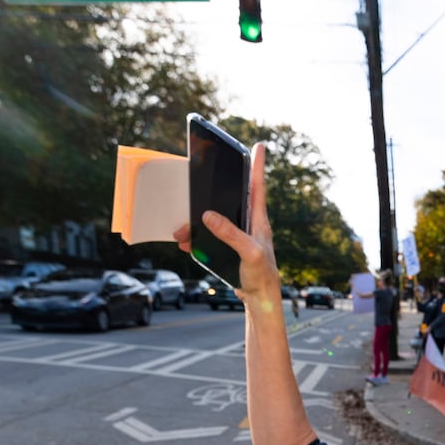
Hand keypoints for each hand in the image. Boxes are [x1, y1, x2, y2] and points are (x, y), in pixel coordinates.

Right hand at [172, 142, 283, 311]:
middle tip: (198, 182)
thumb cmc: (262, 276)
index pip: (258, 187)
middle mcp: (247, 224)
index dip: (257, 165)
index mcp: (258, 220)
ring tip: (182, 230)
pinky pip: (207, 238)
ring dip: (196, 223)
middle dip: (211, 193)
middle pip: (229, 199)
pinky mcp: (227, 248)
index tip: (259, 145)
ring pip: (212, 220)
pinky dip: (195, 239)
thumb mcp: (249, 253)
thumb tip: (208, 215)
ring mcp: (236, 235)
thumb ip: (231, 234)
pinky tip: (186, 243)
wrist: (260, 300)